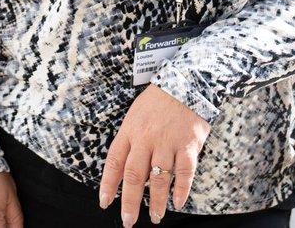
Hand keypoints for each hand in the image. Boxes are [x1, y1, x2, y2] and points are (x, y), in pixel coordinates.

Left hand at [98, 85, 211, 225]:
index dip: (108, 185)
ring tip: (155, 217)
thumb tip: (126, 172)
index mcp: (130, 130)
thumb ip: (131, 142)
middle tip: (129, 221)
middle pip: (134, 176)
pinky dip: (181, 190)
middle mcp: (147, 138)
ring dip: (156, 202)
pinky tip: (178, 202)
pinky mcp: (189, 144)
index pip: (114, 162)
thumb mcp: (136, 115)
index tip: (105, 203)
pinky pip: (185, 173)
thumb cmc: (159, 100)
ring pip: (159, 179)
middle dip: (130, 202)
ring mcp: (168, 142)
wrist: (187, 81)